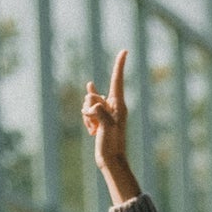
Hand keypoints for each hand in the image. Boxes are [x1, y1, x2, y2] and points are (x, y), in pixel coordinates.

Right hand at [81, 49, 138, 200]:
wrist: (110, 161)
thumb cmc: (112, 145)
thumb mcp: (106, 127)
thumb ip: (99, 112)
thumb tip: (92, 105)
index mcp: (119, 105)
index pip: (117, 80)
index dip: (119, 64)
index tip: (124, 50)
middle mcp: (113, 106)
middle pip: (94, 95)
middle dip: (89, 106)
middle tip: (96, 123)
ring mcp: (105, 112)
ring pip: (88, 103)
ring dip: (87, 115)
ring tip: (94, 129)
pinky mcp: (99, 119)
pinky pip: (86, 112)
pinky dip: (86, 121)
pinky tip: (93, 132)